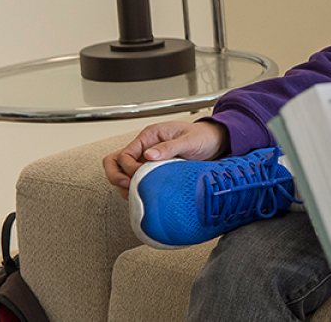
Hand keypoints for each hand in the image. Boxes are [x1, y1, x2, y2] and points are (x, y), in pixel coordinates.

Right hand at [102, 120, 229, 198]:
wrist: (216, 141)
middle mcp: (145, 147)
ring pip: (122, 172)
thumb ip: (169, 147)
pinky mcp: (154, 169)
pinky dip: (135, 188)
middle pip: (115, 162)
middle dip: (116, 176)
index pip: (125, 154)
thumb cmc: (203, 136)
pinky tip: (143, 194)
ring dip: (124, 184)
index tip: (139, 177)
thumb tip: (148, 155)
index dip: (128, 168)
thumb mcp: (189, 140)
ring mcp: (148, 159)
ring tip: (135, 194)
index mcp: (149, 136)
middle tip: (127, 187)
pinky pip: (136, 179)